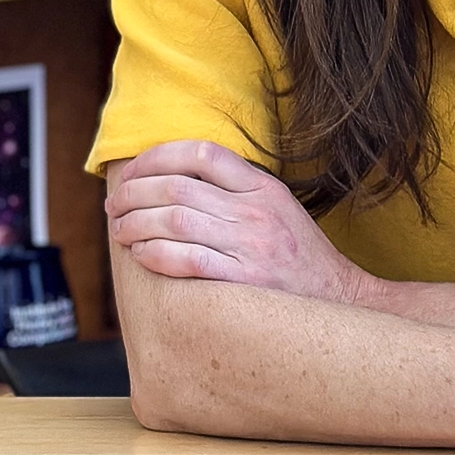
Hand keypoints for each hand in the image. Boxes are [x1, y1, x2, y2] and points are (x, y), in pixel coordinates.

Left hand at [105, 140, 376, 305]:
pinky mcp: (246, 282)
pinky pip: (188, 260)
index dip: (160, 156)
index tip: (134, 170)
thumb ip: (237, 190)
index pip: (203, 153)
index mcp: (264, 187)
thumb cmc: (300, 257)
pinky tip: (142, 255)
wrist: (339, 301)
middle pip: (180, 187)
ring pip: (177, 220)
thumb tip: (177, 178)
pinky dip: (157, 254)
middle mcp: (256, 211)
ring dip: (138, 223)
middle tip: (114, 205)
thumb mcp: (279, 208)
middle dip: (136, 193)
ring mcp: (252, 246)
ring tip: (120, 230)